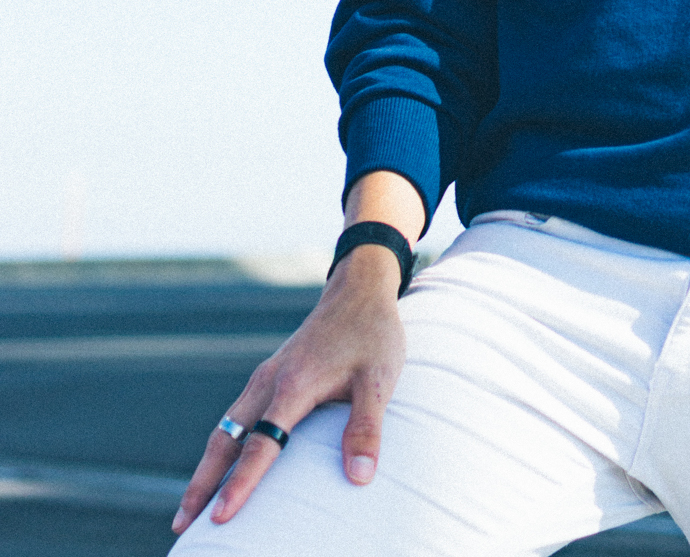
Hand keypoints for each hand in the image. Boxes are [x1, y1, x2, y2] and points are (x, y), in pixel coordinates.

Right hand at [172, 245, 406, 533]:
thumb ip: (367, 427)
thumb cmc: (372, 335)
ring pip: (225, 429)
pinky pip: (236, 417)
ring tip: (190, 508)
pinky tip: (220, 466)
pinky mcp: (268, 377)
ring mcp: (265, 379)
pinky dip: (221, 447)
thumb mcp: (380, 379)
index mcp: (294, 385)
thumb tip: (360, 478)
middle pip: (225, 441)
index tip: (220, 518)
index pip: (260, 446)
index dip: (240, 484)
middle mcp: (269, 383)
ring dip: (205, 468)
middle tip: (180, 526)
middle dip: (201, 484)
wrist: (359, 290)